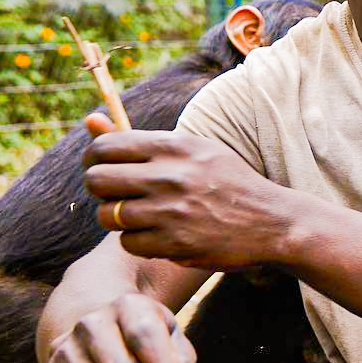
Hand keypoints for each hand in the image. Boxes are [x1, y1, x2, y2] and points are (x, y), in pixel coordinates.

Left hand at [82, 113, 290, 269]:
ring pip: (107, 215)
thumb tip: (89, 119)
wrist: (273, 222)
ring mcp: (171, 211)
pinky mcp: (175, 243)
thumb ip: (139, 140)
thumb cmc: (228, 183)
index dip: (95, 159)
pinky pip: (127, 243)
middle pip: (97, 180)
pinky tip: (158, 235)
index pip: (105, 147)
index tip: (103, 168)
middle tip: (118, 195)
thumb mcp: (193, 151)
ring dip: (118, 219)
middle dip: (101, 190)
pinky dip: (137, 241)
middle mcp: (170, 176)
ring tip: (140, 217)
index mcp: (175, 147)